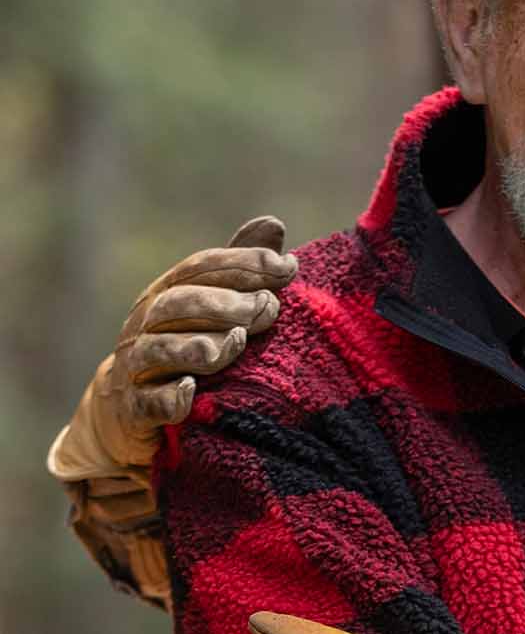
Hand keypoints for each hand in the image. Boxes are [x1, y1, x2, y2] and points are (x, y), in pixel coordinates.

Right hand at [48, 216, 297, 483]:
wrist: (126, 409)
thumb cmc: (183, 345)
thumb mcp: (210, 306)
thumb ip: (239, 270)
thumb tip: (273, 224)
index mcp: (167, 294)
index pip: (201, 268)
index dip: (244, 263)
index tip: (289, 266)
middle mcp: (145, 324)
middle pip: (179, 304)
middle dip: (226, 303)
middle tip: (269, 307)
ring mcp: (136, 367)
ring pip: (159, 350)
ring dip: (199, 345)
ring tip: (235, 342)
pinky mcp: (133, 410)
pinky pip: (148, 403)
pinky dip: (169, 397)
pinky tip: (190, 391)